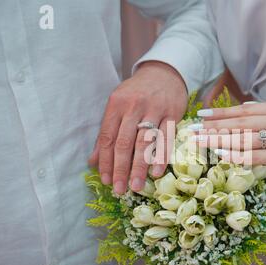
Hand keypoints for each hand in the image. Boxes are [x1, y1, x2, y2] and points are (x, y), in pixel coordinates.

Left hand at [89, 61, 187, 193]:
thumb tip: (92, 162)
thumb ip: (106, 133)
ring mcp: (154, 109)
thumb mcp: (117, 107)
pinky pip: (166, 138)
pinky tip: (157, 172)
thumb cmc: (137, 93)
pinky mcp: (172, 113)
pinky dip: (162, 157)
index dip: (105, 161)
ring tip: (136, 186)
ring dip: (140, 167)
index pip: (107, 138)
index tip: (105, 180)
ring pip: (145, 143)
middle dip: (121, 169)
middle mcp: (134, 106)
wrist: (163, 73)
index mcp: (116, 105)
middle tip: (119, 190)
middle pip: (124, 142)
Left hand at [192, 102, 265, 175]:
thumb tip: (246, 113)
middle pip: (240, 122)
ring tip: (200, 142)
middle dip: (214, 126)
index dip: (221, 111)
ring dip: (219, 140)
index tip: (202, 114)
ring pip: (244, 138)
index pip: (244, 109)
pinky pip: (256, 156)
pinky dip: (237, 155)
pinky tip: (221, 156)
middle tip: (193, 129)